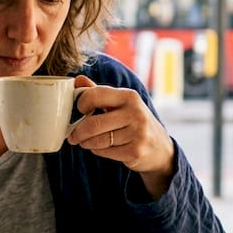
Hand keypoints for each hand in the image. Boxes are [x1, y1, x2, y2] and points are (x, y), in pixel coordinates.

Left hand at [65, 75, 176, 197]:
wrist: (160, 147)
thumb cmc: (133, 121)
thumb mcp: (120, 103)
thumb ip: (98, 92)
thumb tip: (77, 80)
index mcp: (129, 96)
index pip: (95, 95)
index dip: (81, 103)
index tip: (79, 110)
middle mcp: (135, 113)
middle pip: (93, 124)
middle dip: (78, 132)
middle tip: (72, 136)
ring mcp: (137, 134)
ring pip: (97, 140)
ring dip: (86, 142)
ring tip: (84, 141)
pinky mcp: (135, 152)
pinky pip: (104, 152)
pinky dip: (97, 151)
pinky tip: (100, 147)